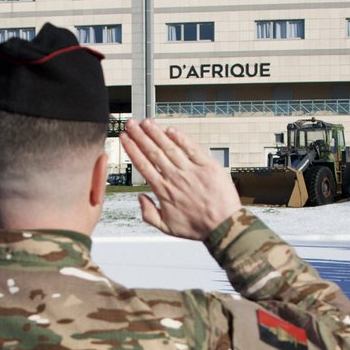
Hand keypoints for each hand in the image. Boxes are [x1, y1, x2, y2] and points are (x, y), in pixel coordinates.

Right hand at [121, 118, 241, 239]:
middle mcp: (175, 178)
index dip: (132, 149)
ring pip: (169, 147)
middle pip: (153, 152)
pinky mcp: (207, 166)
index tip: (125, 138)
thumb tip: (140, 197)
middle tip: (131, 124)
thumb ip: (148, 213)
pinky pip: (191, 148)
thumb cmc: (197, 227)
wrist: (223, 226)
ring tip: (146, 122)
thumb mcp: (167, 227)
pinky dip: (181, 138)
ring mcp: (191, 170)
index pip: (143, 165)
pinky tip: (170, 130)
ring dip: (156, 133)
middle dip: (140, 136)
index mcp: (164, 191)